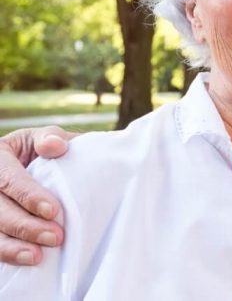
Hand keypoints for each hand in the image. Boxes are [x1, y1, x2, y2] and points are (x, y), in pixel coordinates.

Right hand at [0, 126, 74, 264]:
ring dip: (13, 247)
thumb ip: (50, 138)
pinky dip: (8, 254)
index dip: (29, 197)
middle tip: (55, 237)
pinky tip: (26, 261)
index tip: (53, 211)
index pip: (9, 180)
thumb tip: (56, 146)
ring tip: (38, 257)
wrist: (29, 163)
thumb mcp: (42, 137)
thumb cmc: (38, 149)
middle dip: (26, 226)